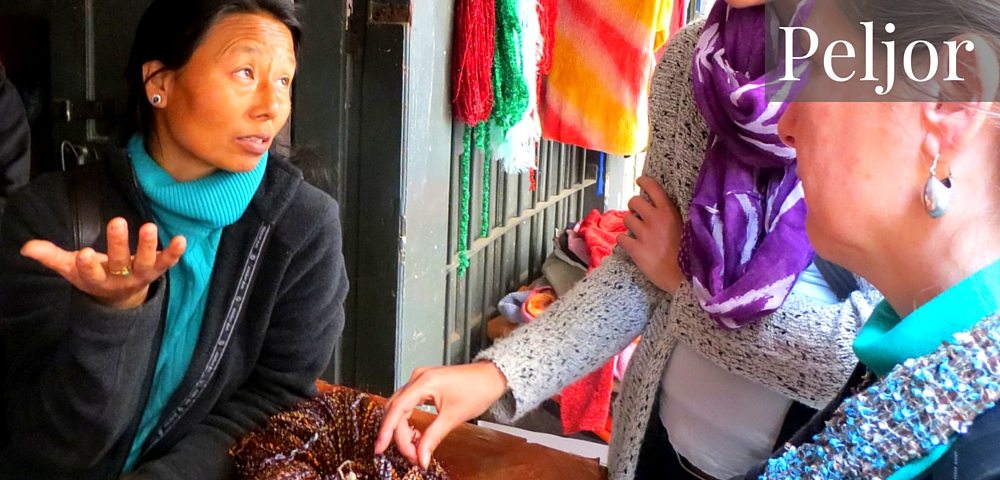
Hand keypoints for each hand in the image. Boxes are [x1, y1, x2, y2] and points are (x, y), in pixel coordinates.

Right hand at [21, 217, 185, 308]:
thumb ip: (51, 257)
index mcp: (96, 278)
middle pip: (119, 262)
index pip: (90, 272)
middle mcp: (119, 278)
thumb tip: (27, 247)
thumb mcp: (71, 269)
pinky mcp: (156, 269)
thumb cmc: (93, 276)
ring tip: (149, 227)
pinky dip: (174, 252)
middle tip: (116, 222)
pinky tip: (182, 240)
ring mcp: (140, 274)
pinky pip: (167, 262)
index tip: (86, 252)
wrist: (119, 297)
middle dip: (118, 244)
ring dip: (147, 245)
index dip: (88, 264)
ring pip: (145, 262)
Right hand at [374, 361, 508, 468]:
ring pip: (399, 407)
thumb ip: (433, 437)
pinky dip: (407, 420)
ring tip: (412, 448)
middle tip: (409, 455)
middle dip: (398, 434)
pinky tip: (414, 435)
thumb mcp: (453, 417)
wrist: (491, 377)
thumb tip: (421, 457)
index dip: (387, 431)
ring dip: (402, 429)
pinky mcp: (423, 385)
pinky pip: (407, 403)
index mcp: (423, 382)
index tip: (381, 448)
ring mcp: (419, 380)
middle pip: (395, 409)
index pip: (397, 408)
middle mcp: (417, 378)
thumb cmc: (477, 390)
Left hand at [618, 176, 684, 293]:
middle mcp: (654, 219)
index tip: (640, 181)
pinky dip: (624, 241)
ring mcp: (643, 234)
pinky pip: (621, 238)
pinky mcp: (635, 249)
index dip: (644, 182)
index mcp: (669, 212)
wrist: (685, 279)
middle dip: (634, 207)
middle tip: (639, 214)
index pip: (652, 188)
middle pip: (634, 201)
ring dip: (630, 224)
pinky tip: (631, 245)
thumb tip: (665, 211)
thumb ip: (674, 217)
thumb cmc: (691, 255)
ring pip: (626, 219)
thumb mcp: (689, 229)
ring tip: (637, 232)